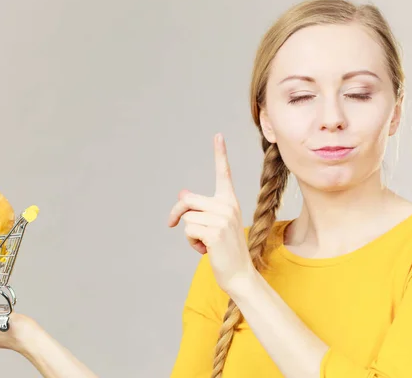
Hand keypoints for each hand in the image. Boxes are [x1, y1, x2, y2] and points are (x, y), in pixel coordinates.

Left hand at [168, 133, 255, 293]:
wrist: (239, 274)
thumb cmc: (225, 250)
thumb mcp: (214, 225)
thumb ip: (200, 208)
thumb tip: (182, 192)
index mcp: (229, 201)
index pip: (223, 173)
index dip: (220, 154)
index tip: (218, 135)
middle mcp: (228, 205)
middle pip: (188, 199)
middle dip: (176, 214)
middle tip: (172, 224)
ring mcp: (222, 218)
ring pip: (186, 218)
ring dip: (188, 234)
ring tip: (204, 243)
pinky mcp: (214, 232)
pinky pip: (188, 230)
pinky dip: (191, 243)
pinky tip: (205, 250)